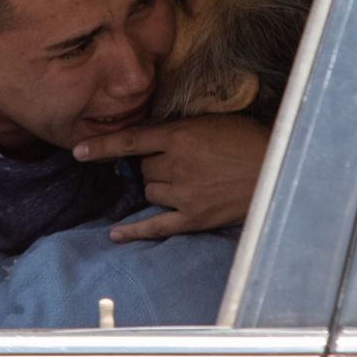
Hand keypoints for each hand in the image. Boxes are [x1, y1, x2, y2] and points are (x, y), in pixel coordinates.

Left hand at [73, 114, 268, 241]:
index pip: (130, 140)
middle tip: (174, 163)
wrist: (279, 169)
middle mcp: (176, 165)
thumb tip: (150, 137)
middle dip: (149, 166)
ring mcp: (184, 194)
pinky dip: (134, 231)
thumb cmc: (248, 139)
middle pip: (141, 169)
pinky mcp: (194, 218)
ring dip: (155, 188)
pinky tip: (116, 234)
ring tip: (181, 182)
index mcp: (180, 136)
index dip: (102, 145)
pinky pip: (156, 226)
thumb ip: (179, 129)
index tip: (77, 150)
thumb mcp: (211, 122)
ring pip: (148, 193)